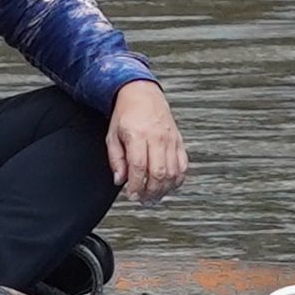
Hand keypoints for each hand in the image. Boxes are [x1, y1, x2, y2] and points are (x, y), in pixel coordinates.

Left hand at [106, 79, 188, 202]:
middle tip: (142, 200)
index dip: (135, 185)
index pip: (139, 166)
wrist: (143, 93)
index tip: (131, 195)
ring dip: (163, 189)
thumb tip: (119, 180)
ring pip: (173, 172)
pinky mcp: (179, 142)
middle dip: (150, 191)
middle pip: (158, 172)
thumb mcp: (112, 135)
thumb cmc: (126, 114)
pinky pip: (182, 166)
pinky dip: (177, 180)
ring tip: (153, 197)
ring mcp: (170, 140)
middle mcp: (157, 137)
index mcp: (137, 135)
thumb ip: (116, 159)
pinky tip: (167, 187)